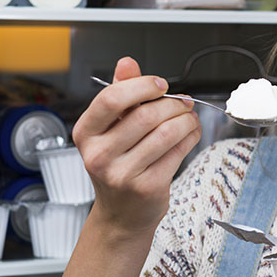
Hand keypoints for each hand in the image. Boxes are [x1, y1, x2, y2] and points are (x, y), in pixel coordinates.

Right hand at [72, 56, 200, 240]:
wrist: (121, 213)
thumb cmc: (117, 165)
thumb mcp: (110, 128)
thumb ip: (120, 93)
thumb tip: (127, 62)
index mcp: (86, 133)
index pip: (112, 99)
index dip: (142, 86)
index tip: (161, 84)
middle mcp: (99, 154)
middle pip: (146, 115)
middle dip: (172, 104)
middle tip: (182, 102)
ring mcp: (122, 173)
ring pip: (166, 133)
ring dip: (186, 119)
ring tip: (189, 117)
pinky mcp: (147, 186)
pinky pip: (178, 152)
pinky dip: (191, 137)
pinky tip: (190, 133)